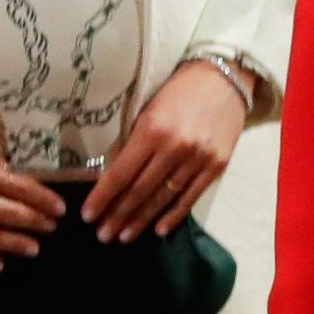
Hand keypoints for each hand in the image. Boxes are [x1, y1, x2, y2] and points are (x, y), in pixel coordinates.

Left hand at [81, 60, 248, 242]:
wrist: (226, 78)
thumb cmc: (180, 88)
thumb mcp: (149, 106)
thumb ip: (135, 139)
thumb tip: (114, 173)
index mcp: (152, 128)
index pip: (121, 172)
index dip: (103, 197)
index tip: (88, 216)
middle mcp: (175, 147)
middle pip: (140, 190)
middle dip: (118, 215)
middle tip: (102, 235)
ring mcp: (198, 159)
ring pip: (163, 198)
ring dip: (142, 220)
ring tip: (124, 235)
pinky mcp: (216, 166)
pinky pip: (190, 197)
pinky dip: (173, 215)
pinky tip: (159, 230)